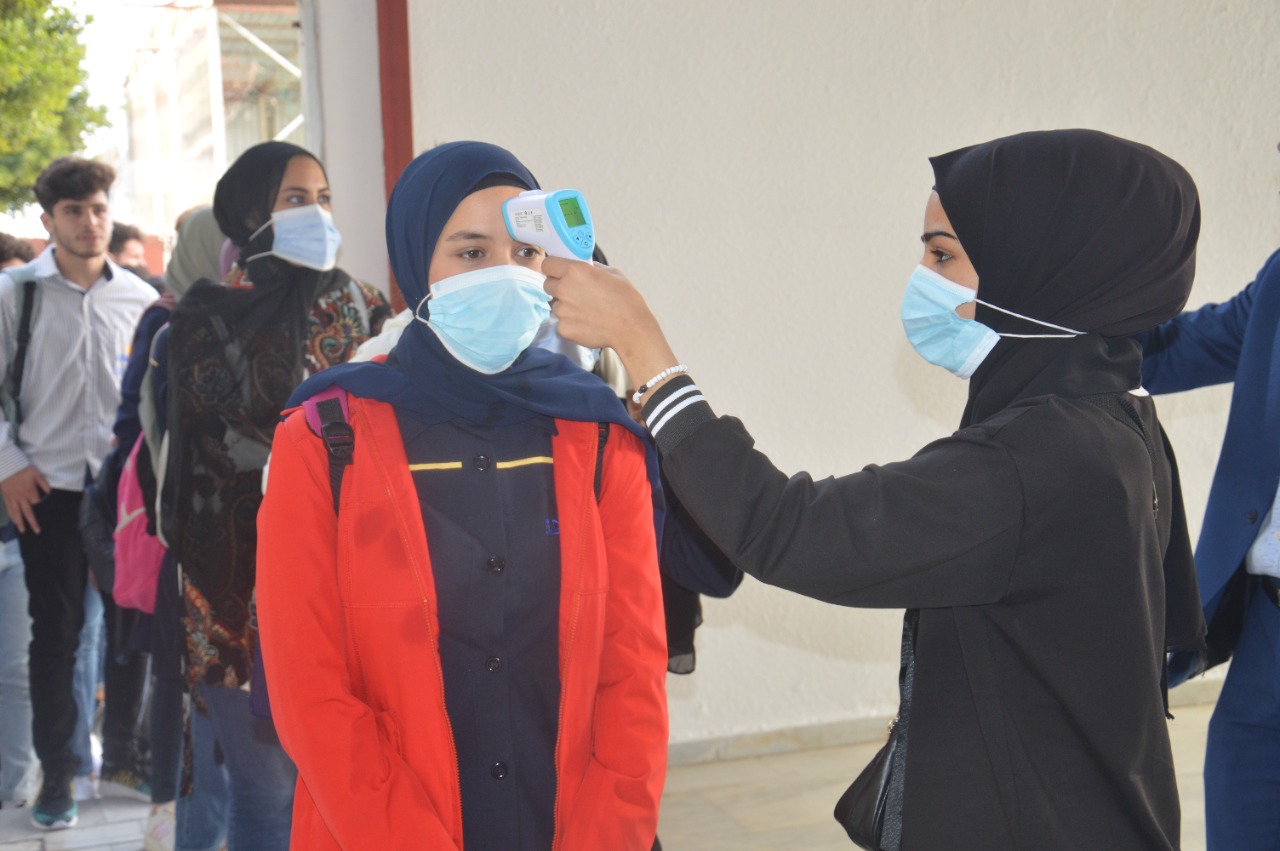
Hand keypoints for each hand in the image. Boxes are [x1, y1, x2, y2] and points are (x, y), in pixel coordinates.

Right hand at [1, 466, 50, 533]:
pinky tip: (13, 521)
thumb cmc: (23, 468)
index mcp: (30, 491)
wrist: (7, 465)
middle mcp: (21, 496)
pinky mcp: (5, 496)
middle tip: (37, 531)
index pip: (37, 503)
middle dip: (32, 522)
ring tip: (22, 530)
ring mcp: (12, 497)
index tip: (44, 511)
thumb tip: (50, 492)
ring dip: (20, 522)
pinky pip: (8, 508)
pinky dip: (11, 515)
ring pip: (16, 512)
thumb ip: (44, 483)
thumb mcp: (37, 474)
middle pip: (27, 512)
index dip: (40, 507)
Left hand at [542, 258, 680, 402]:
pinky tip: (587, 322)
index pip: (547, 264)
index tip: (557, 272)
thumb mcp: (612, 273)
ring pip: (555, 305)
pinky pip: (561, 322)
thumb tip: (583, 267)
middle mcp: (564, 289)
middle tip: (575, 292)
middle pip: (547, 285)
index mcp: (575, 271)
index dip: (552, 268)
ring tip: (586, 310)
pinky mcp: (563, 328)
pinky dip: (571, 323)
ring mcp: (562, 310)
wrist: (630, 329)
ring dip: (565, 306)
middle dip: (558, 287)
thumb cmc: (625, 300)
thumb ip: (591, 268)